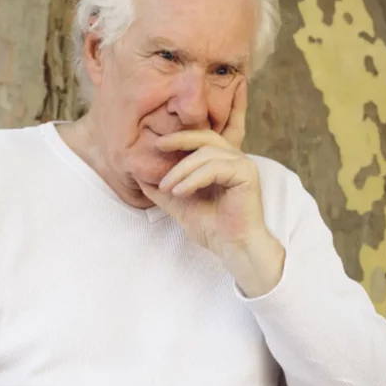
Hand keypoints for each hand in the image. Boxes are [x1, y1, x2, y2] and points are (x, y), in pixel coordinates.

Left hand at [139, 130, 285, 297]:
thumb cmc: (212, 228)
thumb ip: (162, 190)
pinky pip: (215, 168)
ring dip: (181, 170)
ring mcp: (242, 165)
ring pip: (206, 154)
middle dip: (180, 140)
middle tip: (158, 146)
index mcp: (221, 162)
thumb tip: (138, 175)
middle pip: (205, 138)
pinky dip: (194, 179)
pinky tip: (181, 192)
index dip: (179, 138)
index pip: (200, 140)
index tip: (155, 144)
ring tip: (166, 187)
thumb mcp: (179, 204)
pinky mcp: (247, 174)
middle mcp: (234, 159)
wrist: (232, 247)